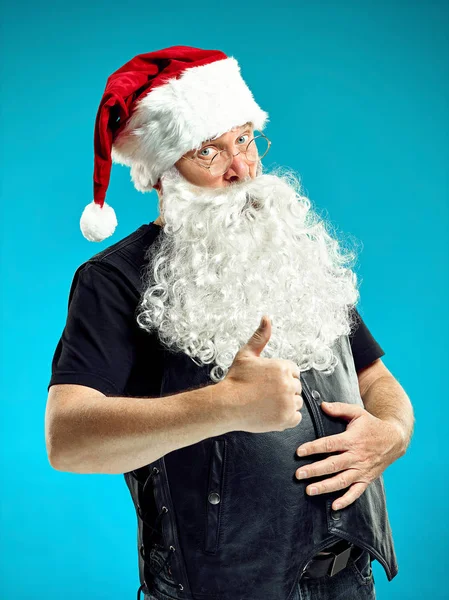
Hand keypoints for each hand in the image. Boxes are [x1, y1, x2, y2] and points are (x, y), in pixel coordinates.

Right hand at [222, 315, 302, 433]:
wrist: (226, 405)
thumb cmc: (235, 380)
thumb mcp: (247, 354)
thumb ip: (260, 336)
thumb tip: (266, 318)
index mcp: (282, 367)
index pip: (293, 372)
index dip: (281, 377)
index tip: (268, 382)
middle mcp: (288, 384)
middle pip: (295, 387)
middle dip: (283, 390)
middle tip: (265, 393)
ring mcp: (288, 403)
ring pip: (296, 402)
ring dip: (285, 404)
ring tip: (267, 403)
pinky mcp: (286, 419)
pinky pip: (296, 418)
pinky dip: (286, 417)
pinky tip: (271, 412)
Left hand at [295, 401, 404, 509]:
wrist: (394, 439)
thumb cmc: (371, 425)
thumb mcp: (357, 412)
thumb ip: (339, 408)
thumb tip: (322, 405)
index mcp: (351, 440)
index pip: (329, 444)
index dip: (313, 448)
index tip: (299, 452)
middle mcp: (356, 456)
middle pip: (332, 465)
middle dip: (314, 470)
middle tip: (298, 474)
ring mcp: (361, 470)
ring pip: (341, 481)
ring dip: (325, 487)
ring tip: (309, 490)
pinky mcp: (366, 479)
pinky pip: (356, 493)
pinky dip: (346, 500)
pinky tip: (333, 507)